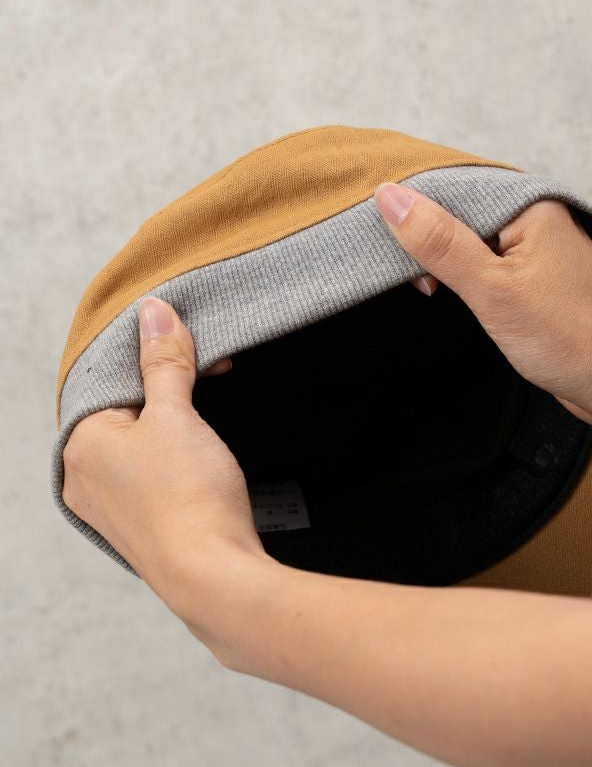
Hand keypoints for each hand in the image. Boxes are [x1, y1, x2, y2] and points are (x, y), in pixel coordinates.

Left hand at [61, 297, 273, 599]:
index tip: (194, 348)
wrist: (214, 576)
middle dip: (168, 388)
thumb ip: (163, 361)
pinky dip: (172, 457)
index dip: (156, 357)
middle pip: (124, 410)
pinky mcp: (137, 525)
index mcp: (79, 444)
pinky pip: (148, 474)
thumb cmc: (189, 497)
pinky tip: (199, 461)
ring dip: (173, 422)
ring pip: (138, 443)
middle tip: (212, 374)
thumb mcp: (176, 414)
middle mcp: (83, 478)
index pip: (111, 378)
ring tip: (206, 424)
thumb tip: (154, 311)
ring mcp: (108, 507)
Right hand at [373, 182, 591, 436]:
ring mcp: (530, 249)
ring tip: (428, 292)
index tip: (388, 254)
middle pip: (455, 215)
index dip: (413, 218)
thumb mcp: (491, 289)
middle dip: (425, 246)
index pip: (450, 191)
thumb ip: (439, 243)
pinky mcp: (528, 277)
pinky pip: (480, 265)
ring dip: (441, 266)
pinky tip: (449, 297)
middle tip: (416, 284)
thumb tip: (390, 198)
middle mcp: (531, 219)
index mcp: (527, 206)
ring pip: (465, 243)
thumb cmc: (570, 337)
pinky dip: (459, 280)